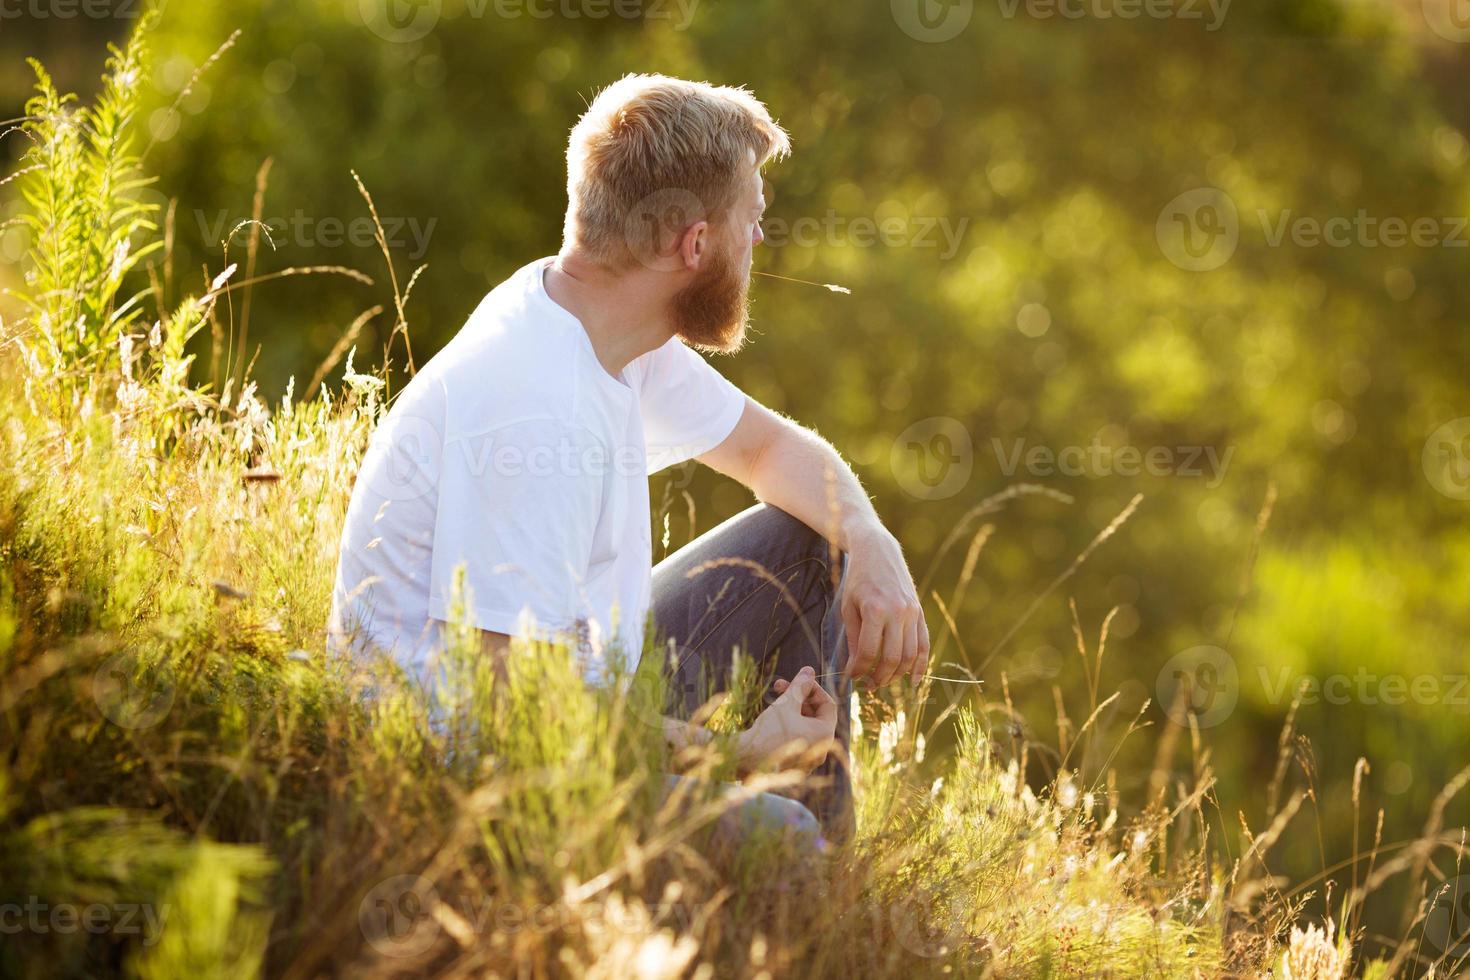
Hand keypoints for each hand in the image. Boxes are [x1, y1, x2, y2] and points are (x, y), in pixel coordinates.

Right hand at [736, 666, 836, 775]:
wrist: (745, 759)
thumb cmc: (769, 731)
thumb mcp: (786, 703)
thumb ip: (800, 685)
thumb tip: (809, 670)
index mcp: (825, 735)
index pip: (828, 704)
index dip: (813, 688)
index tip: (797, 680)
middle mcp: (821, 749)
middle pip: (815, 715)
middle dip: (799, 697)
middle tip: (779, 685)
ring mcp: (808, 759)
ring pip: (804, 726)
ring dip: (792, 709)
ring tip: (772, 700)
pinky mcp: (794, 764)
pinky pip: (797, 738)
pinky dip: (789, 725)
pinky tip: (772, 718)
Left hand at [841, 524, 929, 687]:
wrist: (877, 551)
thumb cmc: (858, 579)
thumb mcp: (849, 607)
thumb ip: (855, 639)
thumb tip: (857, 669)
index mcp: (875, 609)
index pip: (869, 652)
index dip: (859, 670)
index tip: (852, 677)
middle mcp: (897, 612)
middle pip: (892, 658)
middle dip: (879, 677)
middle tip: (868, 687)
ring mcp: (912, 612)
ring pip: (910, 655)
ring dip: (898, 675)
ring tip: (884, 682)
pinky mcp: (919, 612)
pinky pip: (924, 643)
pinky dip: (921, 664)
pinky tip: (914, 680)